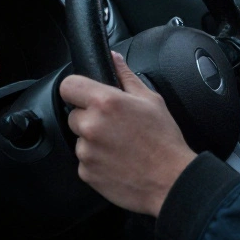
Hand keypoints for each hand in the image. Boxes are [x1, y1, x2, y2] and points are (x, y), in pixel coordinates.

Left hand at [60, 52, 197, 216]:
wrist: (170, 180)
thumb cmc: (164, 141)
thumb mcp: (151, 100)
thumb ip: (126, 76)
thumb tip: (114, 58)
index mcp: (105, 103)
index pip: (69, 86)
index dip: (77, 88)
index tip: (86, 94)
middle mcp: (91, 126)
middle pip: (74, 114)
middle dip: (90, 116)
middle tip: (115, 124)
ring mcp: (86, 152)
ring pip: (79, 138)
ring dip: (94, 140)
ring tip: (120, 145)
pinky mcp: (86, 172)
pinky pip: (84, 160)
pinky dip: (97, 160)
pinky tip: (118, 160)